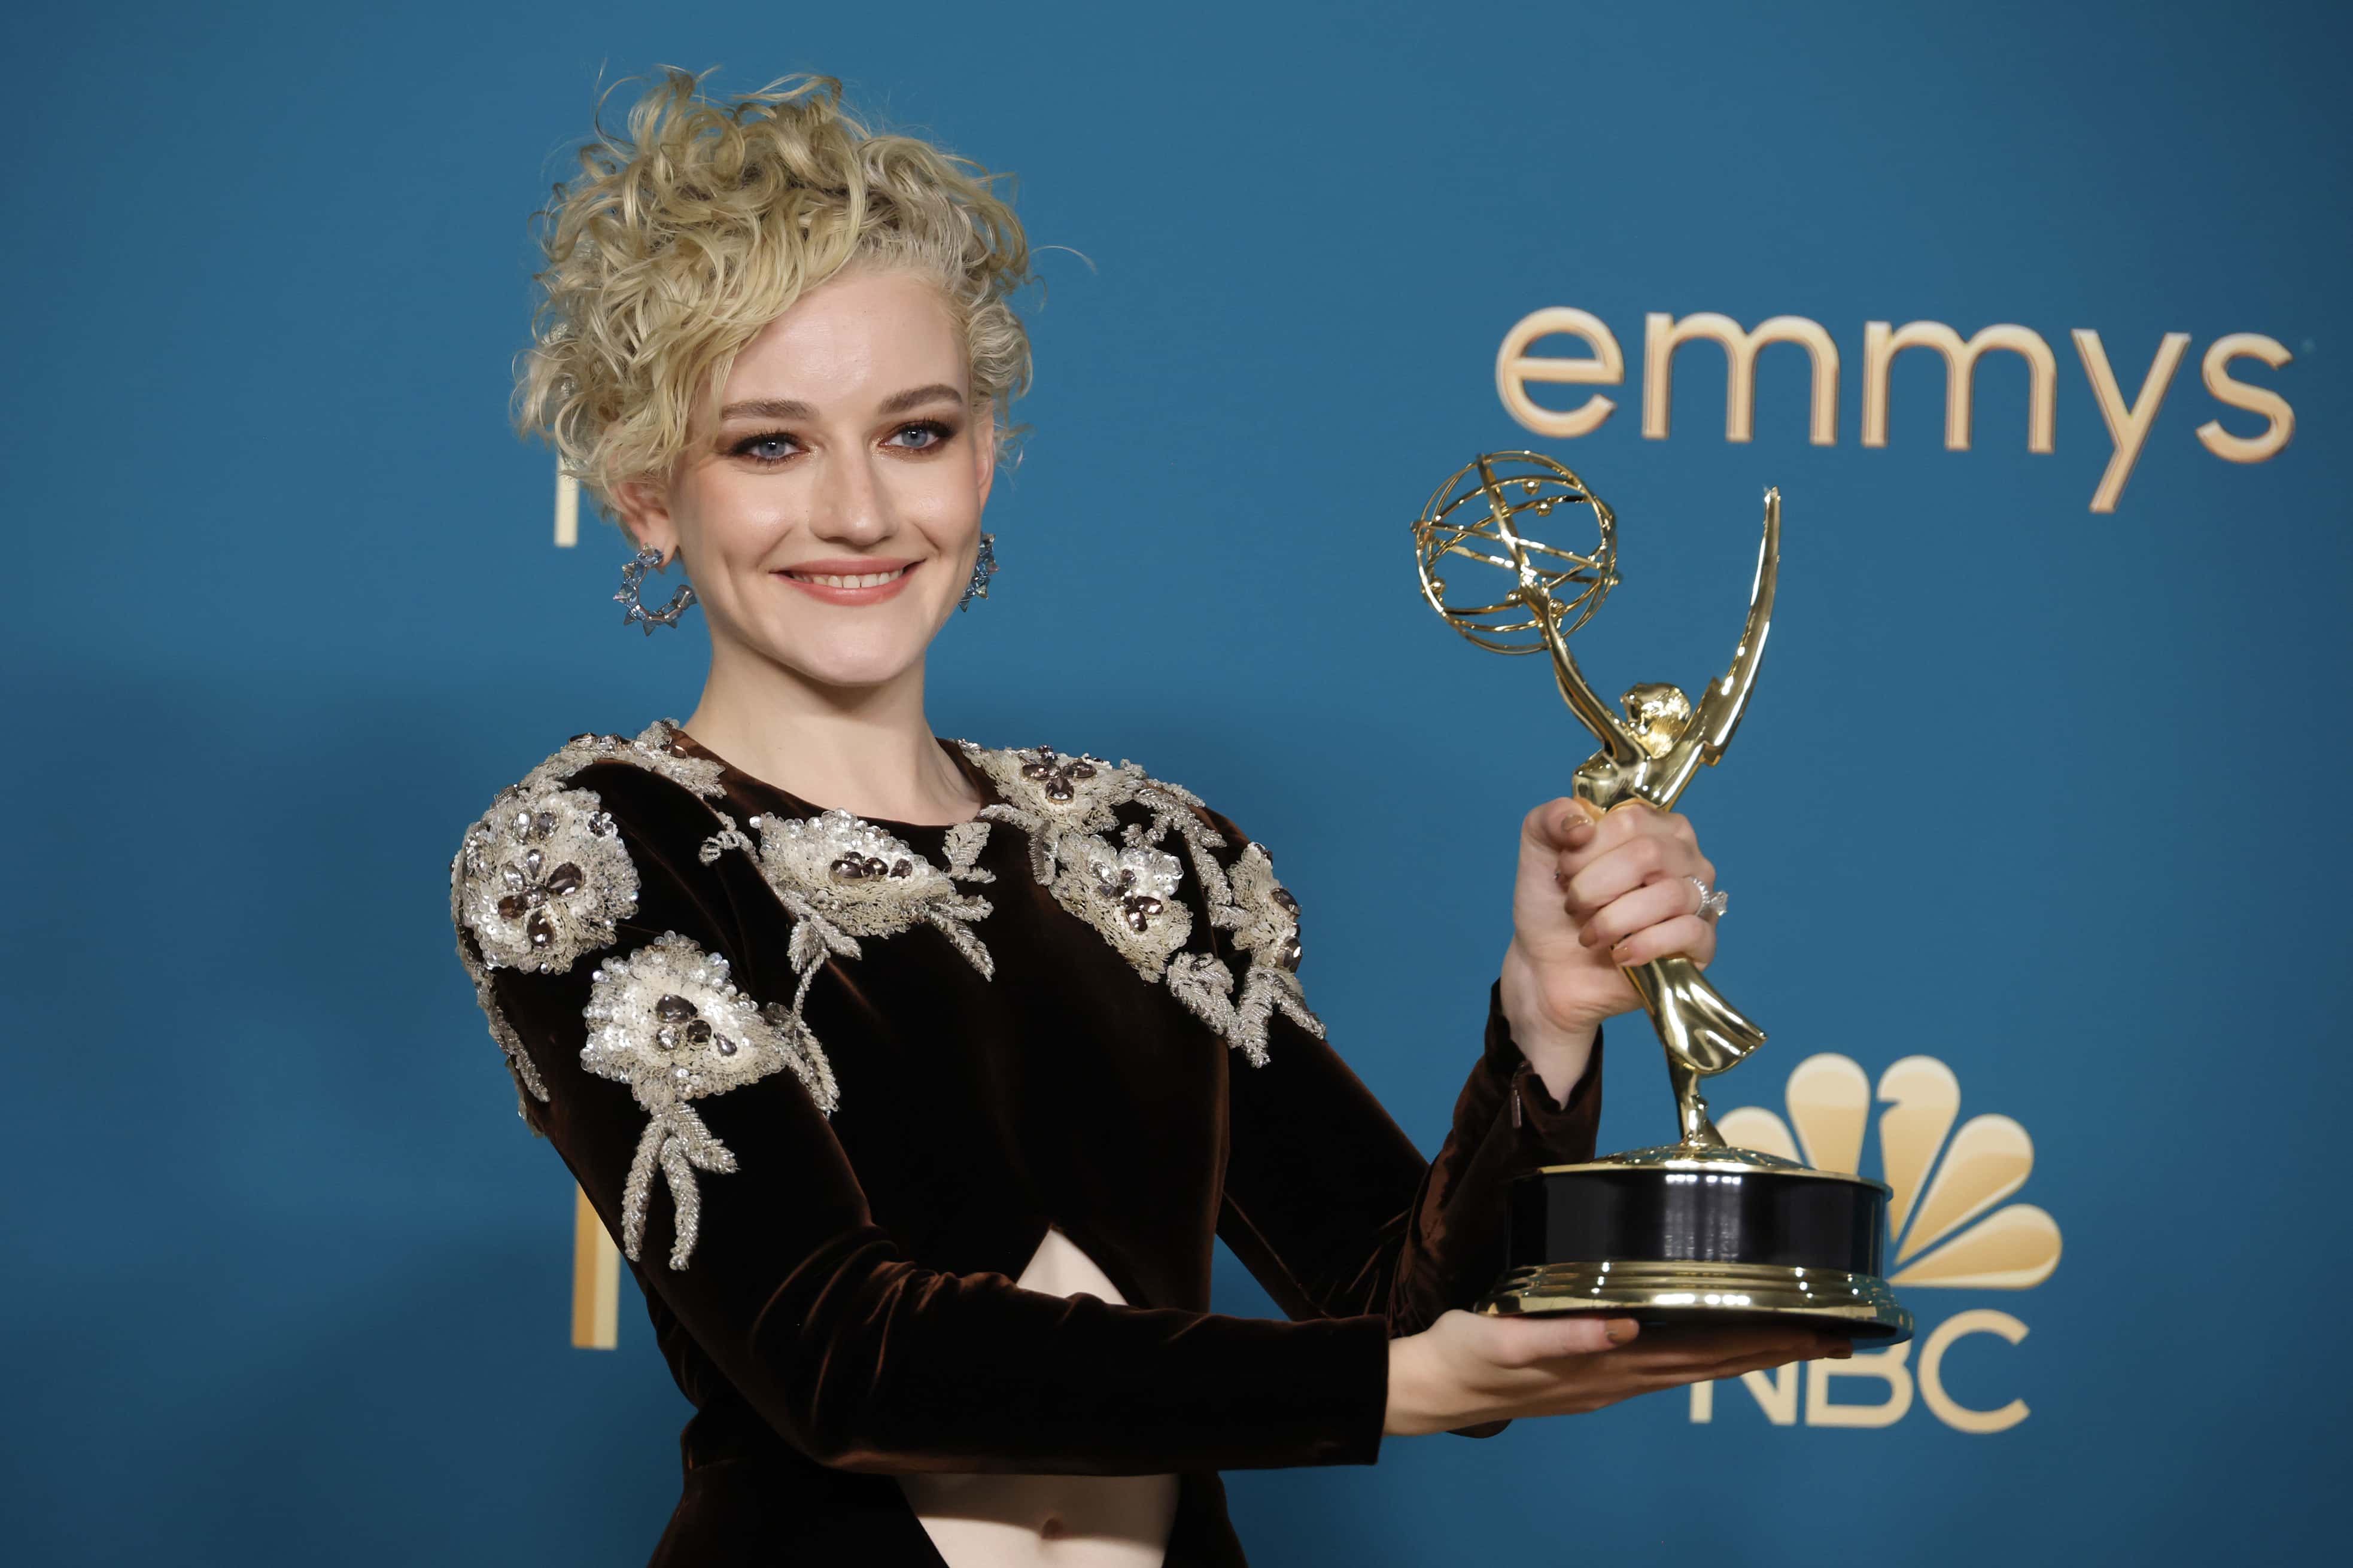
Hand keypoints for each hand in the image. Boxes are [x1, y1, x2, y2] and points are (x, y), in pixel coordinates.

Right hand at [1383, 1309, 1847, 1435]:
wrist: (1432, 1389)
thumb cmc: (1467, 1356)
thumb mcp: (1506, 1338)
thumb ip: (1565, 1336)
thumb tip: (1623, 1329)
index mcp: (1611, 1365)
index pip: (1707, 1352)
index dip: (1766, 1341)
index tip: (1819, 1331)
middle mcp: (1623, 1376)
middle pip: (1718, 1362)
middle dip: (1780, 1348)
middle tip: (1838, 1335)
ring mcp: (1612, 1380)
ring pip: (1700, 1366)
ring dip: (1751, 1353)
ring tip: (1796, 1339)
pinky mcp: (1595, 1374)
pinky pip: (1670, 1366)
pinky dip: (1708, 1355)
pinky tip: (1717, 1345)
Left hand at [1499, 798, 1720, 1063]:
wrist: (1549, 969)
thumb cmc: (1554, 905)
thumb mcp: (1539, 850)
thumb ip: (1550, 818)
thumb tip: (1581, 823)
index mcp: (1652, 826)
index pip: (1631, 820)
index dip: (1589, 848)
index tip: (1564, 871)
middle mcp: (1684, 858)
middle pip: (1650, 854)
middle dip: (1597, 884)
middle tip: (1573, 904)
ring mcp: (1697, 900)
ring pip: (1671, 894)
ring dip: (1615, 919)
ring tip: (1589, 935)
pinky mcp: (1701, 944)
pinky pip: (1688, 932)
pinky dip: (1645, 944)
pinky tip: (1619, 954)